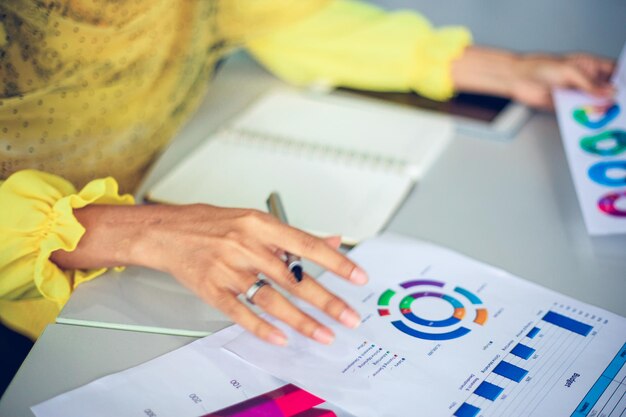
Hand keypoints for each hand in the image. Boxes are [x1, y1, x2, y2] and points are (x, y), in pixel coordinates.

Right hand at [51, 204, 367, 345]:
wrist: (167, 232)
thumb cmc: (212, 224)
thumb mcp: (255, 221)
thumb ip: (293, 236)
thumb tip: (332, 240)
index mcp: (261, 225)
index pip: (307, 245)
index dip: (336, 262)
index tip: (358, 277)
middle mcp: (247, 247)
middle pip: (293, 278)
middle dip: (326, 300)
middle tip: (349, 317)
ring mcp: (228, 270)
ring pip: (271, 299)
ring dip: (301, 321)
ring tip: (323, 334)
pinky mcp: (212, 290)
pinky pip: (240, 312)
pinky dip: (261, 328)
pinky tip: (280, 338)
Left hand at [510, 53, 614, 108]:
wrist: (519, 80)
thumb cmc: (541, 68)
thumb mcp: (570, 72)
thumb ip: (591, 84)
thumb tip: (611, 91)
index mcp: (590, 66)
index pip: (614, 72)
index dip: (622, 81)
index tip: (624, 92)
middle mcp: (586, 80)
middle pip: (607, 91)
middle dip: (614, 99)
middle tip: (619, 108)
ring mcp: (577, 94)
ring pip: (595, 104)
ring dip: (602, 111)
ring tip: (610, 117)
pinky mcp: (567, 106)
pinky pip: (581, 113)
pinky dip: (587, 118)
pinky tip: (593, 123)